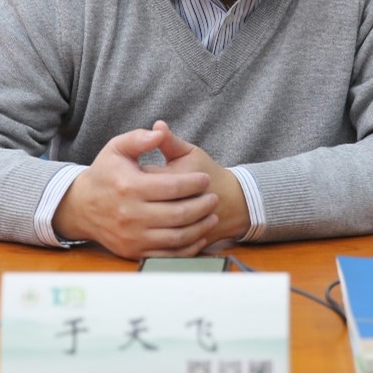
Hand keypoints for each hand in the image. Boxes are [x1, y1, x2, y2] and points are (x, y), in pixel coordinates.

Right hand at [53, 123, 219, 259]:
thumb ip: (139, 138)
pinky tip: (198, 235)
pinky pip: (168, 255)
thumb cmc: (105, 174)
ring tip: (211, 215)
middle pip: (179, 213)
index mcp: (130, 187)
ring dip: (200, 227)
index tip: (205, 179)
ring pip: (177, 237)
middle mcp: (131, 214)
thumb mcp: (117, 148)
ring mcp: (132, 236)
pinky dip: (188, 248)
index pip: (173, 186)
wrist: (81, 207)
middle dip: (203, 206)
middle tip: (213, 198)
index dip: (195, 183)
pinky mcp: (134, 251)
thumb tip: (160, 131)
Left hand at [150, 120, 249, 245]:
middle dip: (139, 197)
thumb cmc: (207, 173)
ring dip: (145, 217)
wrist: (232, 203)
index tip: (145, 173)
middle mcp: (175, 207)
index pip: (143, 177)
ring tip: (150, 206)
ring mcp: (178, 229)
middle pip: (142, 202)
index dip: (139, 173)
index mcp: (174, 180)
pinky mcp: (181, 245)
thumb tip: (157, 126)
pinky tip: (155, 225)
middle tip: (144, 192)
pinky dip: (155, 237)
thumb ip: (170, 141)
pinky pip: (162, 245)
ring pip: (151, 226)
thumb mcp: (190, 152)